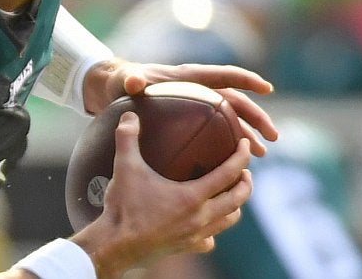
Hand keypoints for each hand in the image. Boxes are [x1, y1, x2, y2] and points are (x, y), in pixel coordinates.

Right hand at [71, 111, 253, 277]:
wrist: (115, 246)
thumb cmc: (123, 207)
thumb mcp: (124, 168)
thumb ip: (127, 138)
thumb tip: (129, 114)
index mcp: (192, 196)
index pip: (228, 173)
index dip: (241, 156)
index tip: (244, 144)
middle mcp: (200, 217)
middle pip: (238, 199)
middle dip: (245, 182)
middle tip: (244, 170)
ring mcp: (196, 235)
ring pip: (229, 220)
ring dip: (235, 205)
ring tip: (231, 193)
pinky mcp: (187, 247)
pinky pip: (210, 240)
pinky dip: (214, 230)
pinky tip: (205, 224)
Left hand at [84, 59, 278, 155]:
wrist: (112, 90)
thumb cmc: (120, 82)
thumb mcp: (124, 80)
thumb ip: (131, 80)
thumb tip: (134, 81)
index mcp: (188, 76)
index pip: (222, 75)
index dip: (245, 79)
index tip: (267, 88)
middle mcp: (197, 89)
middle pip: (235, 102)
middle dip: (257, 117)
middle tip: (272, 137)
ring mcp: (196, 106)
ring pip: (229, 120)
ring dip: (247, 135)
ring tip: (260, 154)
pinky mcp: (190, 120)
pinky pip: (213, 134)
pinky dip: (225, 147)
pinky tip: (231, 166)